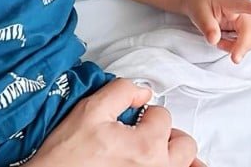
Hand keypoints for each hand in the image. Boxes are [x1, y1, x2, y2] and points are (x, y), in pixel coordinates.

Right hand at [27, 79, 201, 166]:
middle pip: (184, 144)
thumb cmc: (66, 156)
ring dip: (173, 154)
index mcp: (146, 146)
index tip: (130, 121)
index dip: (144, 113)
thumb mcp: (90, 111)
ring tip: (154, 152)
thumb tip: (142, 92)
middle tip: (145, 136)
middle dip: (166, 134)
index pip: (163, 116)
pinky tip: (176, 165)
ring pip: (184, 164)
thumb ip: (121, 91)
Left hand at [182, 0, 250, 62]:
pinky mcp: (245, 29)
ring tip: (220, 43)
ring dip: (239, 47)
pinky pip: (247, 42)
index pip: (242, 4)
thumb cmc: (201, 2)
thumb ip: (207, 26)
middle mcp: (243, 10)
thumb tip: (214, 40)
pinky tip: (224, 42)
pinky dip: (236, 47)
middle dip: (244, 45)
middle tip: (234, 58)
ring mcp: (246, 20)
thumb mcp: (198, 12)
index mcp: (230, 1)